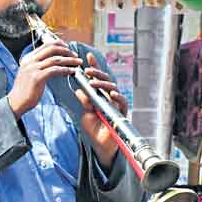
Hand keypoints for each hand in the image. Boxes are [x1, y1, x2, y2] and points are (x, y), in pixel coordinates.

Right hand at [7, 42, 81, 115]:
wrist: (16, 102)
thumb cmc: (25, 90)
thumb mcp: (29, 73)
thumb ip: (38, 65)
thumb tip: (52, 60)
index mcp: (28, 58)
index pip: (46, 45)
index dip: (59, 44)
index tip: (68, 48)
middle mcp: (30, 61)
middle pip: (52, 48)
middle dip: (66, 50)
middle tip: (75, 55)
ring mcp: (33, 69)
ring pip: (56, 59)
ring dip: (70, 60)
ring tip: (78, 62)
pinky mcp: (37, 77)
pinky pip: (55, 70)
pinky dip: (66, 69)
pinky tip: (72, 71)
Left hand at [74, 54, 128, 168]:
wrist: (101, 145)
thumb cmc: (94, 129)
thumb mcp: (85, 114)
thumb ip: (85, 102)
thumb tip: (79, 90)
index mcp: (100, 95)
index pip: (97, 78)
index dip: (94, 67)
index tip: (87, 56)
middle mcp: (109, 97)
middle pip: (105, 80)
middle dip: (97, 73)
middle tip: (87, 70)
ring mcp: (116, 104)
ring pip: (113, 88)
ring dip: (103, 84)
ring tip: (93, 82)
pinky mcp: (121, 112)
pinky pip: (122, 102)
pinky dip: (117, 97)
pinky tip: (111, 93)